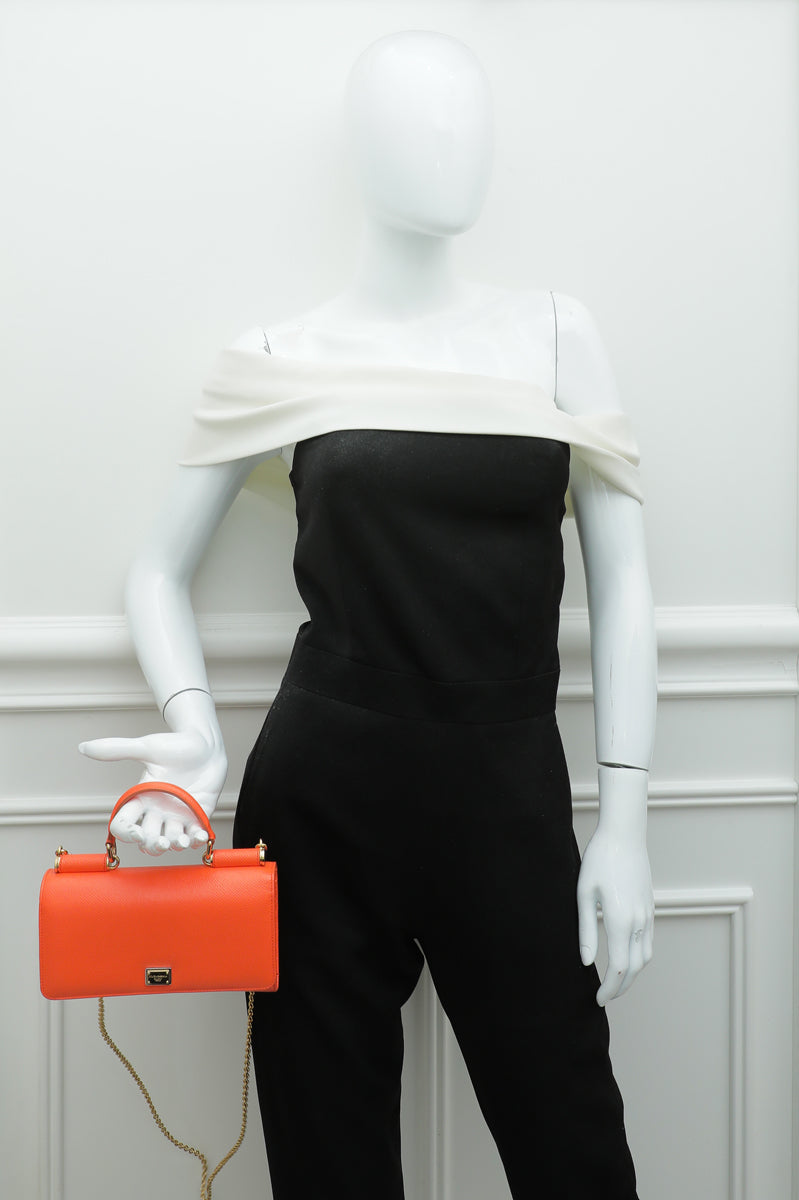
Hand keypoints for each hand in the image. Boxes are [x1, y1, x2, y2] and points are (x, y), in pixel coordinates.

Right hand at [79, 693, 226, 855]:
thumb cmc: (176, 744)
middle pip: (146, 840)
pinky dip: (197, 840)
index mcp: (141, 798)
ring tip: (183, 839)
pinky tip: (200, 835)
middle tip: (162, 841)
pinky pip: (194, 835)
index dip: (126, 833)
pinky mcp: (198, 814)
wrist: (207, 742)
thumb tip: (84, 747)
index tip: (137, 832)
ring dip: (174, 845)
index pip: (123, 824)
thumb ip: (117, 749)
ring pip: (169, 841)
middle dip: (152, 845)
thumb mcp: (147, 747)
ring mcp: (178, 815)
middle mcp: (157, 811)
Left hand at [576, 766, 653, 1005]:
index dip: (609, 988)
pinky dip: (640, 957)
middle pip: (635, 968)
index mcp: (620, 920)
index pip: (619, 968)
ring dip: (632, 974)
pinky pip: (649, 941)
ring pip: (646, 956)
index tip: (597, 999)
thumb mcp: (584, 895)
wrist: (624, 835)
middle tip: (604, 997)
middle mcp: (639, 921)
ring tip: (614, 981)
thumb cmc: (598, 860)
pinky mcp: (650, 907)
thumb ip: (586, 931)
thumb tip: (587, 962)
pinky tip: (627, 957)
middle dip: (621, 987)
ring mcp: (648, 914)